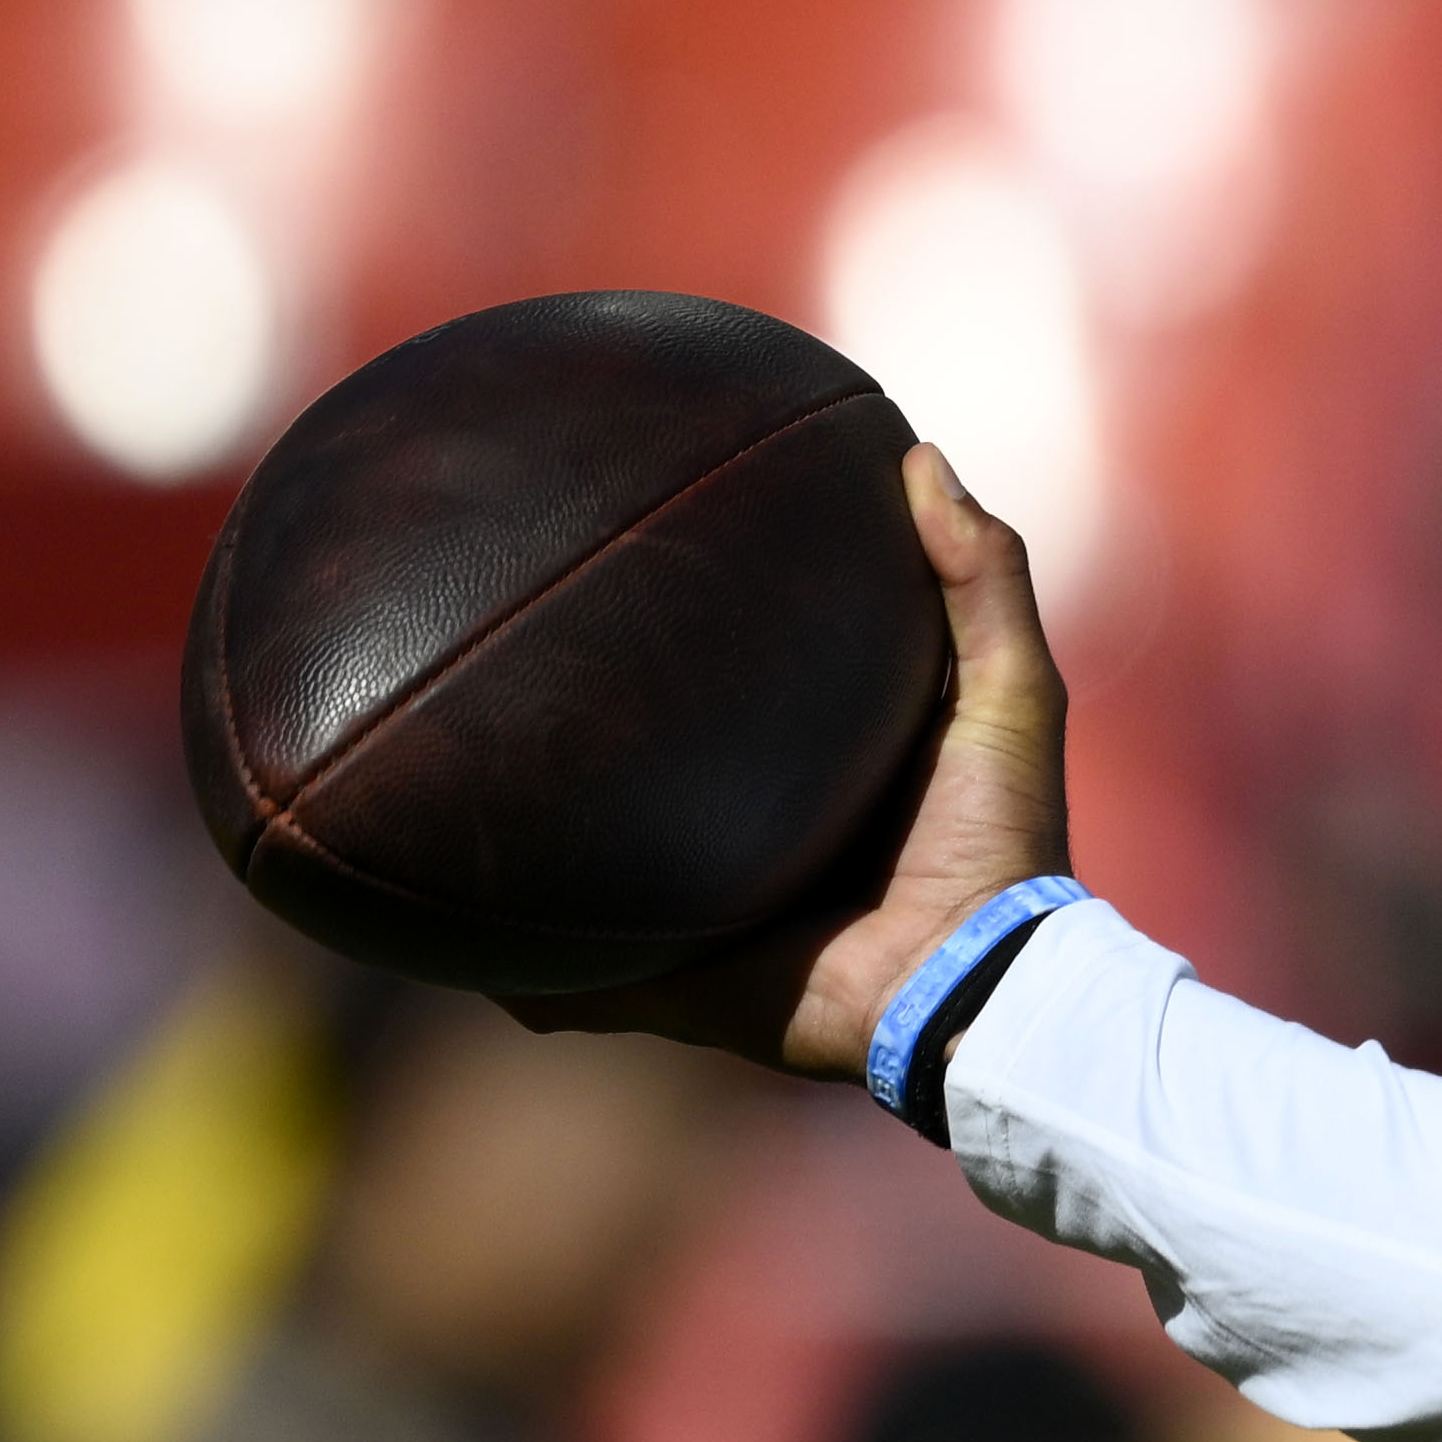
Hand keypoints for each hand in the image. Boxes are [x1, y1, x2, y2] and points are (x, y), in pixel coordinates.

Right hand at [503, 446, 1070, 1084]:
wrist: (973, 984)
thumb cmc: (1001, 837)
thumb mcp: (1008, 687)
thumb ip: (979, 573)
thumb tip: (918, 451)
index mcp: (816, 768)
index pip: (735, 682)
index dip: (691, 626)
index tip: (638, 550)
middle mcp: (746, 839)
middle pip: (642, 776)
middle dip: (576, 734)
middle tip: (505, 658)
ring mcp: (703, 918)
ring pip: (589, 878)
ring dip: (522, 854)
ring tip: (433, 792)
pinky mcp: (676, 990)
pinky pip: (575, 989)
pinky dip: (517, 977)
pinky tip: (440, 945)